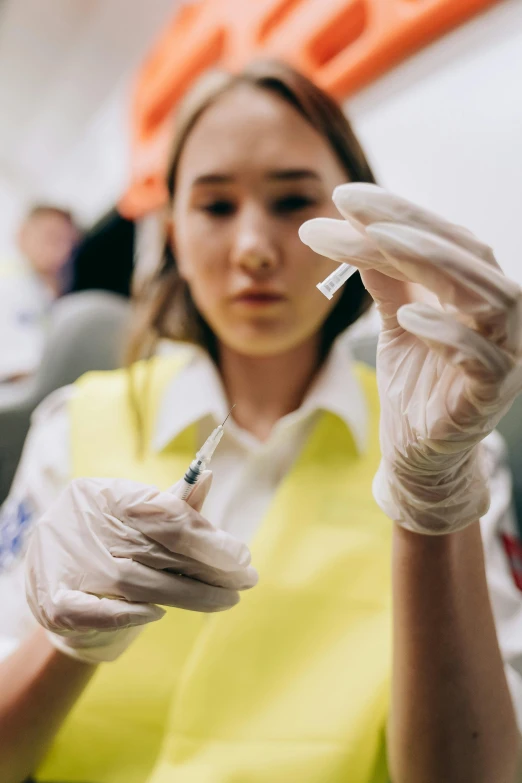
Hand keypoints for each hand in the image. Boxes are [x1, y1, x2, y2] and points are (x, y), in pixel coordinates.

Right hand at [25, 472, 256, 661]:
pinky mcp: (52, 602)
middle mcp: (80, 523)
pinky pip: (93, 611)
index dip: (208, 539)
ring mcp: (63, 563)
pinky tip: (159, 613)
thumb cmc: (110, 542)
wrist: (56, 580)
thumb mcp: (138, 517)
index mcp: (103, 494)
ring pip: (134, 581)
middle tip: (244, 580)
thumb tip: (207, 476)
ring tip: (224, 600)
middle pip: (155, 548)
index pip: (165, 515)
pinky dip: (127, 614)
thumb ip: (172, 505)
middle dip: (208, 568)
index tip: (242, 558)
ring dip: (186, 594)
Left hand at [300, 184, 521, 533]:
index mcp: (477, 293)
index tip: (343, 195)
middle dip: (408, 226)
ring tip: (378, 242)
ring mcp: (505, 354)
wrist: (417, 453)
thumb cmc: (414, 384)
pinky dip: (447, 333)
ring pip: (489, 296)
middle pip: (467, 255)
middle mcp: (501, 316)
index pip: (445, 238)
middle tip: (350, 208)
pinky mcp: (493, 393)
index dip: (398, 212)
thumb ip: (386, 279)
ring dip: (432, 263)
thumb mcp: (395, 323)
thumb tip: (354, 228)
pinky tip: (409, 316)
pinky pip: (480, 357)